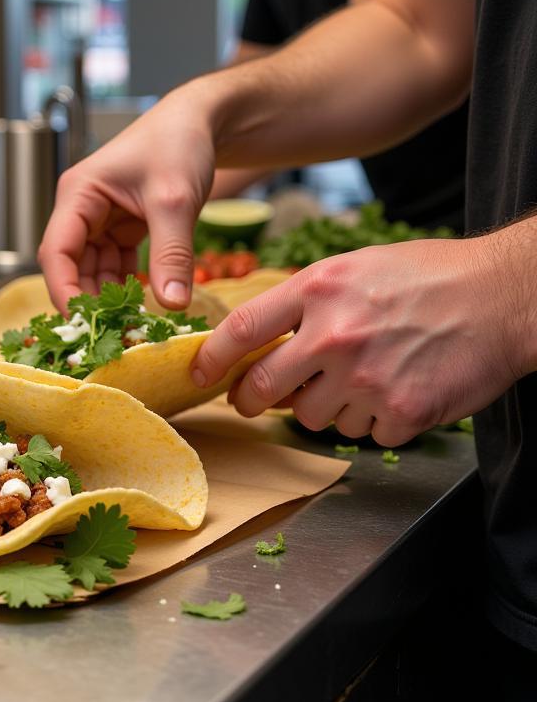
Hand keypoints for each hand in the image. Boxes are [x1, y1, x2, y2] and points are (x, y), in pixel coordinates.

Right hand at [39, 88, 215, 312]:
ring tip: (129, 329)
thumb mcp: (175, 199)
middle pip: (71, 268)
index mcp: (78, 195)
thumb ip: (172, 254)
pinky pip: (116, 268)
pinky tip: (142, 310)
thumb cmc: (179, 143)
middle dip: (88, 301)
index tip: (84, 324)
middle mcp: (82, 210)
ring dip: (108, 300)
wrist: (203, 122)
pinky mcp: (121, 230)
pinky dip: (127, 289)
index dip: (64, 291)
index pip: (56, 252)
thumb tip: (171, 305)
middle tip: (111, 335)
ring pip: (93, 272)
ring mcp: (100, 222)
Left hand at [191, 236, 528, 446]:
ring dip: (326, 407)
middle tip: (253, 401)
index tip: (198, 374)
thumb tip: (261, 343)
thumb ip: (305, 301)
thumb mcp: (355, 267)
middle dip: (250, 400)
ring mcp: (366, 377)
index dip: (211, 358)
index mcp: (319, 290)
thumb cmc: (428, 276)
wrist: (503, 296)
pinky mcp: (399, 411)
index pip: (242, 330)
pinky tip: (397, 390)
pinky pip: (363, 434)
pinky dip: (374, 420)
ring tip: (361, 378)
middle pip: (263, 387)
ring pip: (312, 417)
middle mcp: (335, 334)